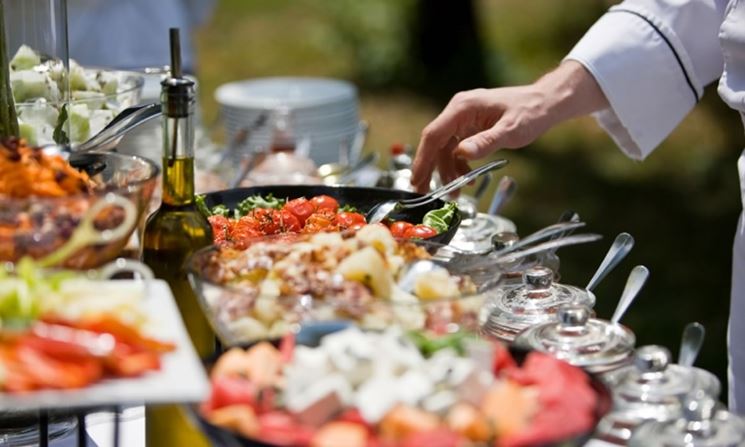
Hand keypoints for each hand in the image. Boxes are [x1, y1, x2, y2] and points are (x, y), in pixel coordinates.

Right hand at [411, 61, 607, 191]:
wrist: (545, 103)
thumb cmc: (530, 113)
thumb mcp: (510, 131)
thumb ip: (485, 142)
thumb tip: (461, 154)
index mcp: (463, 108)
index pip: (434, 134)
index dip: (423, 159)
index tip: (416, 179)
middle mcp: (458, 111)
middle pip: (435, 143)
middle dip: (429, 169)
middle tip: (423, 193)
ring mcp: (463, 119)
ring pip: (445, 149)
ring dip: (447, 172)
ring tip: (455, 194)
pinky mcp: (470, 127)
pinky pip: (456, 149)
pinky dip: (458, 166)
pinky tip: (467, 180)